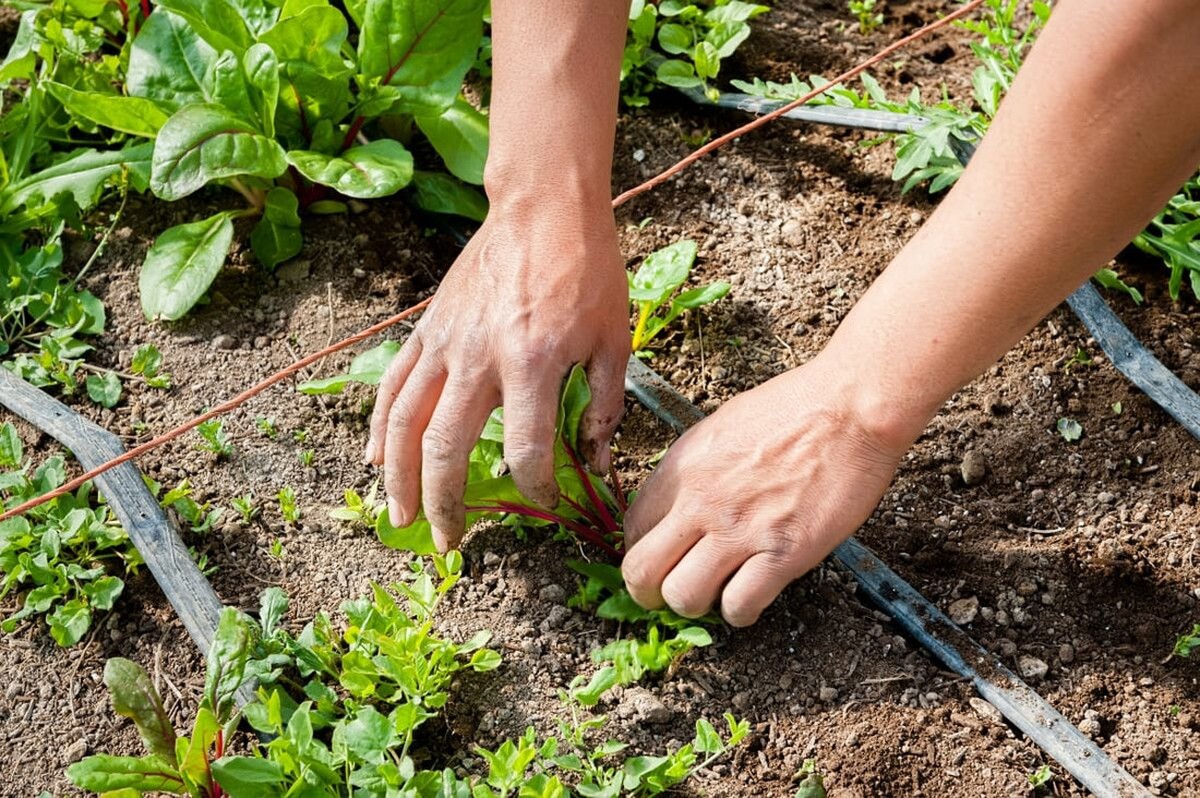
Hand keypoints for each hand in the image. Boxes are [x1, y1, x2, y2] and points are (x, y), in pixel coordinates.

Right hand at [366, 196, 629, 550]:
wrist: (544, 208)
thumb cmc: (588, 270)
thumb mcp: (613, 340)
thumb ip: (602, 405)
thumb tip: (592, 462)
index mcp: (533, 361)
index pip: (526, 449)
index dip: (535, 488)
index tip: (542, 503)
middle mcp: (480, 356)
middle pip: (447, 449)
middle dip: (446, 504)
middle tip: (450, 543)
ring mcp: (445, 342)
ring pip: (406, 423)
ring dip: (399, 478)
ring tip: (401, 518)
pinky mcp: (427, 329)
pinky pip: (392, 386)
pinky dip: (380, 427)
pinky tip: (375, 460)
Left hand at [621, 355, 914, 626]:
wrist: (849, 408)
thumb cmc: (794, 408)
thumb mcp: (721, 428)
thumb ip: (693, 469)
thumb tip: (678, 503)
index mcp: (682, 468)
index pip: (632, 527)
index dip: (641, 551)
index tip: (659, 559)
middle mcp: (700, 501)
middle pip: (641, 572)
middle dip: (648, 593)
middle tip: (667, 595)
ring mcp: (739, 530)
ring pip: (683, 597)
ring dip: (695, 605)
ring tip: (715, 593)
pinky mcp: (782, 553)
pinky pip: (739, 606)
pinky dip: (741, 613)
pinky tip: (751, 598)